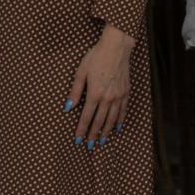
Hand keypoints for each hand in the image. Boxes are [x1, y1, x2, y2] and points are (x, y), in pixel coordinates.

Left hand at [67, 25, 133, 146]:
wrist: (116, 48)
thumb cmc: (95, 58)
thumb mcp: (81, 72)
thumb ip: (75, 91)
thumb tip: (68, 107)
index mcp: (95, 93)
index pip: (86, 117)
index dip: (81, 129)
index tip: (78, 140)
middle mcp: (108, 98)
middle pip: (99, 121)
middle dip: (93, 134)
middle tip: (89, 146)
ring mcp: (118, 96)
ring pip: (112, 119)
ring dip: (106, 131)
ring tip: (102, 141)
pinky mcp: (126, 92)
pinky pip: (123, 111)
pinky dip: (120, 121)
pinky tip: (118, 128)